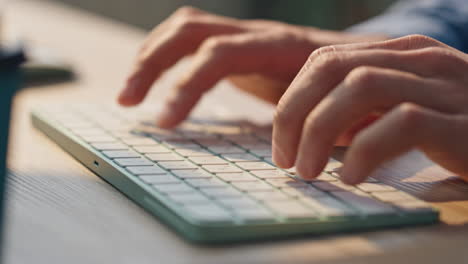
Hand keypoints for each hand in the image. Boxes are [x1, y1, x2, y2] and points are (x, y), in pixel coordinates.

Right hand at [118, 6, 384, 127]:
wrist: (362, 60)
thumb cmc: (353, 90)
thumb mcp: (344, 107)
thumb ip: (325, 123)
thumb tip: (302, 152)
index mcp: (282, 48)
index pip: (220, 54)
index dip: (187, 85)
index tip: (165, 123)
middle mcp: (258, 34)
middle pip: (191, 31)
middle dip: (152, 64)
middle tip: (128, 101)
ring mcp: (246, 36)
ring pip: (185, 29)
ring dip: (150, 57)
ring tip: (129, 94)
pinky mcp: (238, 45)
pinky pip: (193, 39)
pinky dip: (167, 57)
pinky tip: (156, 81)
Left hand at [273, 35, 467, 183]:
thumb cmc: (460, 129)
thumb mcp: (404, 110)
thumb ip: (362, 113)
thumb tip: (311, 133)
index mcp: (401, 54)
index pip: (326, 60)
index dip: (293, 99)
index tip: (282, 142)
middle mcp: (421, 60)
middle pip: (334, 68)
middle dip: (294, 113)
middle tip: (285, 158)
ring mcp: (445, 86)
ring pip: (361, 87)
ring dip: (320, 130)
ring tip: (309, 170)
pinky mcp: (463, 122)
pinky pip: (403, 123)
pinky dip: (366, 150)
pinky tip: (353, 177)